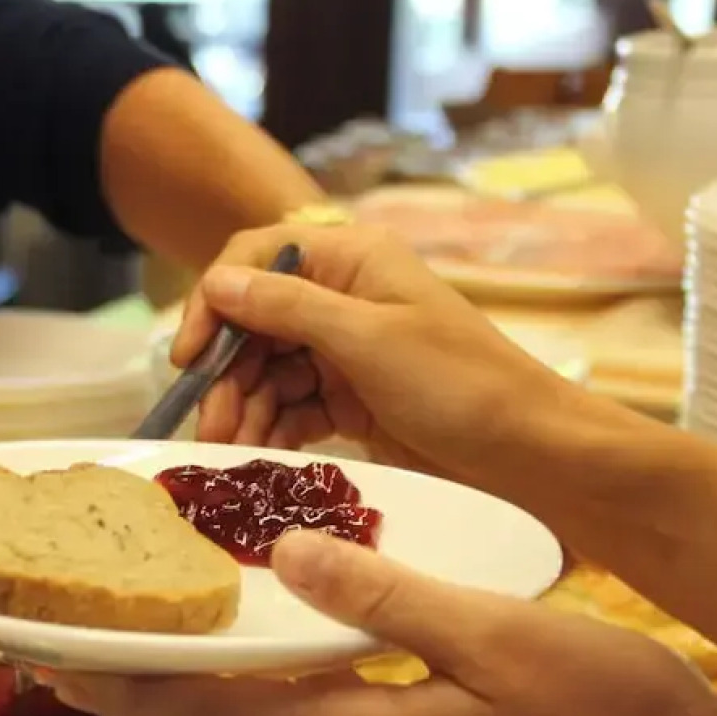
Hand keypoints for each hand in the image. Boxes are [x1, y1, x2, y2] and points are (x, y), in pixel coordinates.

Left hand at [41, 530, 716, 715]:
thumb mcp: (499, 634)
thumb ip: (384, 597)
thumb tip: (290, 555)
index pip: (209, 714)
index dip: (125, 686)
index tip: (51, 665)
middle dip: (175, 681)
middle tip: (113, 633)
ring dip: (250, 685)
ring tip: (212, 628)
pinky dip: (319, 698)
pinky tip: (331, 659)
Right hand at [174, 224, 574, 478]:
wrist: (527, 455)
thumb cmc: (460, 384)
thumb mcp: (368, 339)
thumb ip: (288, 308)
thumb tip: (216, 283)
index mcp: (350, 262)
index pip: (256, 259)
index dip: (214, 301)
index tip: (189, 356)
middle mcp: (342, 299)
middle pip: (254, 324)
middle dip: (225, 372)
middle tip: (208, 426)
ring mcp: (345, 352)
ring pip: (268, 372)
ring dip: (243, 408)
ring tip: (230, 451)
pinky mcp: (350, 401)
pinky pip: (291, 408)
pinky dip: (271, 430)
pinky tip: (257, 456)